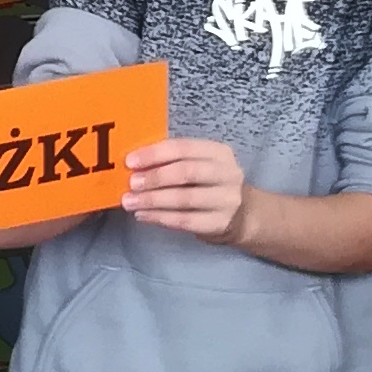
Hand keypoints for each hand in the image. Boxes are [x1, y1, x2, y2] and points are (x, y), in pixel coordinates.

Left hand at [124, 138, 248, 242]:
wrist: (241, 214)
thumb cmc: (208, 184)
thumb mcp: (199, 165)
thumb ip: (172, 161)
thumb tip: (134, 164)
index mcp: (218, 152)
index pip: (183, 147)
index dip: (154, 154)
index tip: (130, 161)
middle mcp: (227, 174)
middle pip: (186, 172)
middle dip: (154, 177)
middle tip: (131, 183)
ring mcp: (227, 200)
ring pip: (184, 198)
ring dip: (152, 200)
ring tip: (130, 202)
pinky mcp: (221, 223)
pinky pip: (185, 220)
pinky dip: (160, 218)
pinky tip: (143, 215)